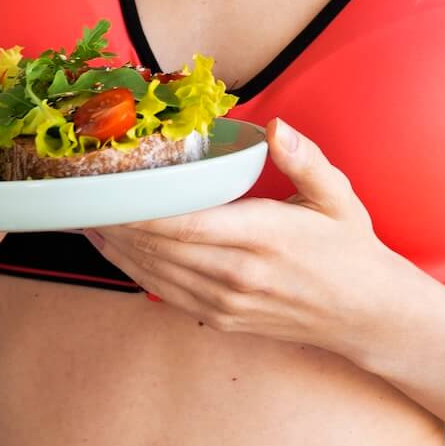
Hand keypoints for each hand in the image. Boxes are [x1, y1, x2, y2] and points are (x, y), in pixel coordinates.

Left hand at [83, 119, 415, 350]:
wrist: (369, 316)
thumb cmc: (350, 250)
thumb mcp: (337, 197)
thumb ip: (305, 161)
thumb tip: (277, 127)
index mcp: (264, 238)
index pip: (185, 223)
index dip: (138, 210)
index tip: (104, 187)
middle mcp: (239, 274)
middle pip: (158, 247)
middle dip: (113, 221)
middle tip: (75, 193)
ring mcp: (227, 302)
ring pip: (153, 272)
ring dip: (114, 246)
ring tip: (81, 215)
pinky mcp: (220, 318)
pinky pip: (163, 292)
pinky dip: (131, 269)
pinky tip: (111, 246)